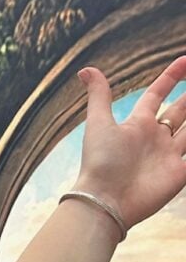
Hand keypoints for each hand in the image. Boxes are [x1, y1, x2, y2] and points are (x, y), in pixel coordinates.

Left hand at [75, 55, 185, 231]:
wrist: (106, 201)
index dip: (170, 77)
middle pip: (179, 111)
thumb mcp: (99, 123)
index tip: (185, 60)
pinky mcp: (178, 175)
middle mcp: (155, 139)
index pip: (157, 94)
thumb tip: (85, 70)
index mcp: (138, 125)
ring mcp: (168, 157)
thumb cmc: (100, 162)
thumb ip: (99, 96)